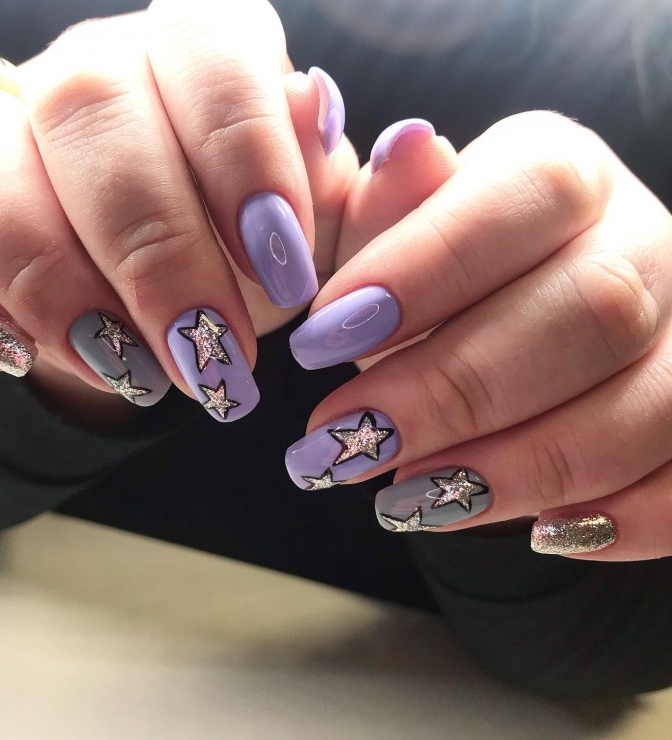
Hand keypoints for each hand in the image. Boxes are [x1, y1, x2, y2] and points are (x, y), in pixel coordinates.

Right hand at [0, 0, 357, 421]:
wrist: (157, 277)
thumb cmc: (248, 250)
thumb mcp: (323, 237)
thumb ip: (374, 201)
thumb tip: (420, 149)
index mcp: (199, 52)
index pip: (213, 59)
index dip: (243, 163)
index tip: (283, 276)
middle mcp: (94, 69)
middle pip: (96, 115)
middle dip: (156, 254)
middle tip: (212, 361)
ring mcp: (1, 120)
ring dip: (60, 292)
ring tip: (133, 374)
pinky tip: (24, 353)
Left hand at [285, 111, 670, 560]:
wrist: (528, 306)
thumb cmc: (445, 273)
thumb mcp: (401, 227)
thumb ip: (394, 204)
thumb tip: (404, 150)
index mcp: (566, 173)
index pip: (522, 197)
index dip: (418, 275)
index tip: (316, 345)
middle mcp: (646, 242)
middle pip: (586, 312)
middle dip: (448, 393)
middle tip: (340, 446)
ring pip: (638, 410)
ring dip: (511, 471)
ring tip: (404, 501)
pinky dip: (611, 520)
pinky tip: (532, 530)